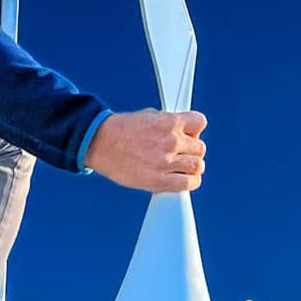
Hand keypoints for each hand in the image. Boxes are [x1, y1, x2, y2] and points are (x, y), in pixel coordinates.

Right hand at [84, 109, 207, 192]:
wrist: (99, 143)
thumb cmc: (121, 130)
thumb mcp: (148, 116)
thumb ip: (169, 123)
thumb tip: (183, 130)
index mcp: (168, 122)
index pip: (200, 123)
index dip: (194, 130)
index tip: (189, 135)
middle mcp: (170, 141)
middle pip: (200, 147)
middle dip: (191, 150)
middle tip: (180, 153)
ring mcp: (165, 161)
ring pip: (197, 166)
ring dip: (192, 167)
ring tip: (181, 167)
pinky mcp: (157, 180)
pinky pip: (188, 184)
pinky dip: (189, 183)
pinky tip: (183, 180)